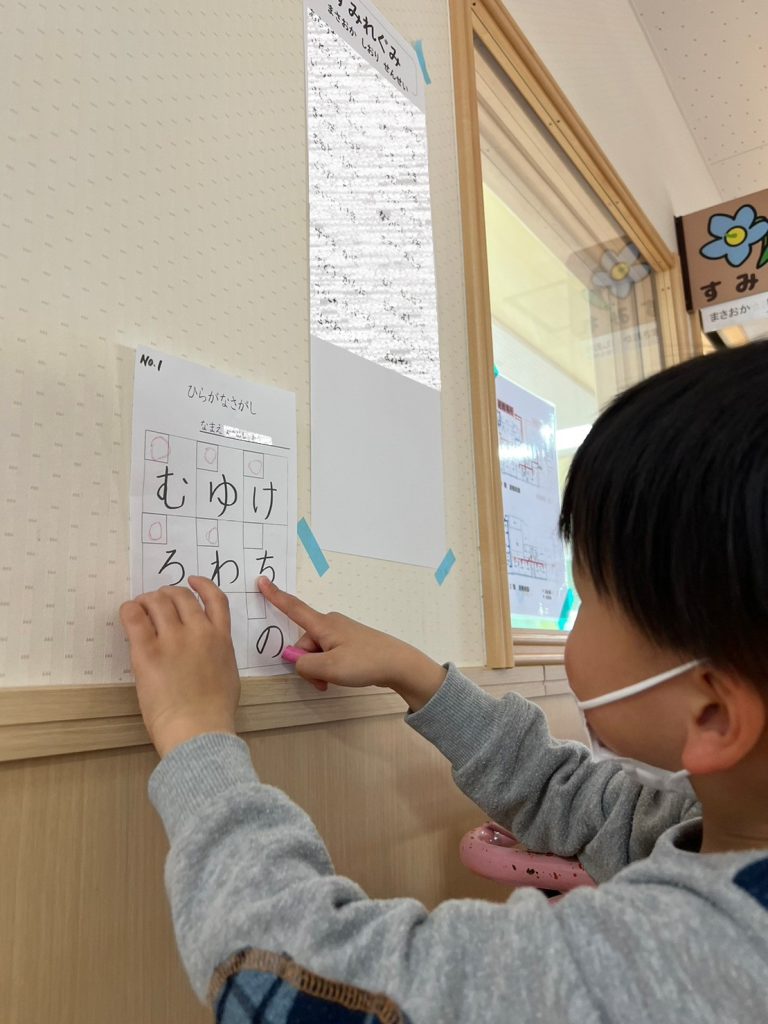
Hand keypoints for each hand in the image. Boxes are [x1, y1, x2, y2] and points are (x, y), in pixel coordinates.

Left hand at [120, 578, 240, 757]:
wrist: (198, 729)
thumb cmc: (215, 712)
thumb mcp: (228, 674)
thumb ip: (218, 653)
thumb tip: (206, 650)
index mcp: (221, 638)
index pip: (215, 598)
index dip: (202, 585)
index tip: (191, 582)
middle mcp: (198, 631)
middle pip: (181, 596)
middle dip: (167, 594)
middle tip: (157, 603)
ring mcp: (173, 639)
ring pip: (157, 601)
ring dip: (147, 600)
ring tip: (141, 608)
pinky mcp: (147, 651)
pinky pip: (134, 617)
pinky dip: (130, 609)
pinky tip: (129, 612)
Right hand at [258, 577, 446, 710]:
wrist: (399, 665)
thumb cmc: (364, 662)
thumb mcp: (328, 668)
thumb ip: (304, 664)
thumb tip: (296, 660)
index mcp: (323, 624)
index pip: (293, 608)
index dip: (274, 596)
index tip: (261, 580)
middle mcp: (330, 624)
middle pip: (304, 643)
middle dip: (307, 664)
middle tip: (323, 682)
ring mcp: (341, 634)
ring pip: (316, 653)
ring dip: (319, 670)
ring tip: (333, 682)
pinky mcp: (350, 644)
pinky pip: (329, 656)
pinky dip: (329, 669)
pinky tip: (340, 678)